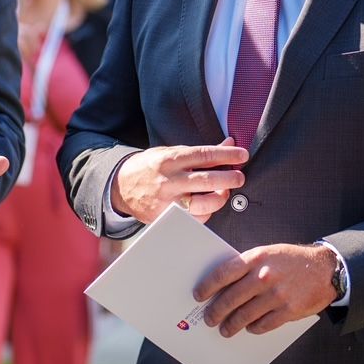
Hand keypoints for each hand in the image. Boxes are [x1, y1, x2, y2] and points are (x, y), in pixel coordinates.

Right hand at [110, 143, 247, 225]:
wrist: (121, 187)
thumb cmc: (150, 168)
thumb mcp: (171, 153)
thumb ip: (200, 152)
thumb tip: (230, 144)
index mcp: (169, 160)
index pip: (204, 155)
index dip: (227, 155)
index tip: (242, 155)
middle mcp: (169, 181)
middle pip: (207, 181)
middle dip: (230, 178)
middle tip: (239, 177)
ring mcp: (167, 202)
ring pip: (204, 205)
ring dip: (220, 198)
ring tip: (224, 191)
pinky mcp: (166, 219)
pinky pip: (196, 219)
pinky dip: (207, 212)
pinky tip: (208, 204)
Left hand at [194, 242, 337, 335]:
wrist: (325, 269)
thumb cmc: (293, 260)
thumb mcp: (268, 253)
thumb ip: (247, 266)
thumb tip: (223, 284)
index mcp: (257, 258)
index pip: (224, 273)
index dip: (208, 286)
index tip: (199, 295)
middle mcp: (265, 276)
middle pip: (231, 298)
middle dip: (216, 311)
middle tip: (209, 318)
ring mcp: (277, 295)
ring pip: (244, 315)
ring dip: (231, 325)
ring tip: (226, 329)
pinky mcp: (288, 311)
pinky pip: (263, 325)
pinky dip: (253, 328)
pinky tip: (249, 328)